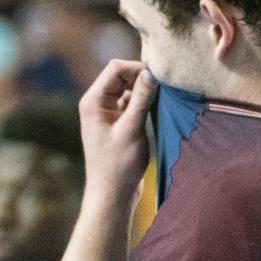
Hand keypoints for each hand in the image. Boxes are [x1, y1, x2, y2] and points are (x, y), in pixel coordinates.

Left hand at [79, 60, 156, 201]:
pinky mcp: (120, 122)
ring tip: (166, 98)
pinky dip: (147, 102)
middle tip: (167, 87)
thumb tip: (152, 73)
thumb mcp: (131, 129)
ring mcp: (109, 112)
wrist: (113, 192)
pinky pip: (134, 102)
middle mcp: (99, 103)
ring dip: (147, 90)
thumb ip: (141, 99)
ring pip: (130, 88)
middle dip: (143, 78)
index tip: (160, 79)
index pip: (116, 69)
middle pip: (123, 75)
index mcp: (94, 101)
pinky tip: (161, 108)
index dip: (138, 69)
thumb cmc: (118, 164)